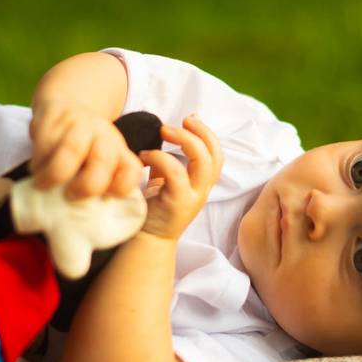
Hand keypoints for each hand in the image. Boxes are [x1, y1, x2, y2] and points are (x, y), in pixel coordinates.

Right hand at [29, 101, 142, 199]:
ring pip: (72, 150)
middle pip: (103, 160)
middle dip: (86, 186)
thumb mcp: (99, 163)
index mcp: (119, 151)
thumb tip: (86, 221)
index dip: (120, 188)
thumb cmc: (84, 147)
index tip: (103, 199)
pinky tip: (36, 169)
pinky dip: (38, 163)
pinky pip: (45, 144)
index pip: (131, 170)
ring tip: (44, 185)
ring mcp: (80, 125)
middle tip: (70, 197)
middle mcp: (103, 136)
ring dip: (55, 174)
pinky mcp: (55, 118)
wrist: (68, 102)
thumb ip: (99, 185)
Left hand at [138, 115, 222, 240]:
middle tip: (181, 121)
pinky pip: (175, 172)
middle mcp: (201, 190)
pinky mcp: (178, 202)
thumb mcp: (164, 182)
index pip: (217, 154)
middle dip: (201, 131)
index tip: (190, 119)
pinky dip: (160, 157)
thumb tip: (165, 134)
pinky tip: (144, 156)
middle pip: (215, 154)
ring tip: (164, 131)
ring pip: (203, 161)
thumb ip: (168, 162)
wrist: (144, 242)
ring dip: (185, 139)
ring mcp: (192, 197)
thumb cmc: (152, 210)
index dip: (208, 133)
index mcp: (201, 184)